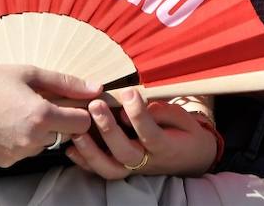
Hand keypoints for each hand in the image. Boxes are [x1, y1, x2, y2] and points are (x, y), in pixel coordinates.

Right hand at [0, 63, 96, 167]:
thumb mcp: (30, 73)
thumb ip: (67, 83)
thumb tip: (97, 88)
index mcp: (41, 116)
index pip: (83, 123)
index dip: (80, 111)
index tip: (71, 102)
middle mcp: (31, 140)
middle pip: (65, 135)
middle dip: (60, 120)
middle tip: (41, 103)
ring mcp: (17, 155)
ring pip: (45, 144)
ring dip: (41, 131)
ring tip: (18, 111)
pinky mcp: (4, 162)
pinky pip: (26, 152)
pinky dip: (22, 140)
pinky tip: (6, 124)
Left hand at [67, 90, 217, 178]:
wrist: (192, 160)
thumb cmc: (186, 135)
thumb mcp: (183, 119)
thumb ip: (162, 112)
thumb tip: (137, 103)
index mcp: (166, 146)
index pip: (149, 133)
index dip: (137, 113)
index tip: (128, 91)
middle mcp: (148, 161)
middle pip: (125, 152)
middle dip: (108, 129)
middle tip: (96, 105)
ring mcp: (134, 169)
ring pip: (110, 168)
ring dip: (91, 150)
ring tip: (77, 129)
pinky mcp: (124, 171)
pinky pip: (102, 172)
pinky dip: (85, 162)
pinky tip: (71, 148)